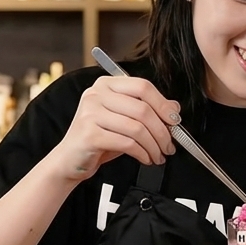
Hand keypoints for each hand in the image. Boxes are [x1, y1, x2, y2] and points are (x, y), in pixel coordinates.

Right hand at [46, 77, 180, 182]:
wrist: (70, 159)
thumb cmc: (99, 138)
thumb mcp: (124, 120)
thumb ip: (147, 110)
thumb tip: (174, 107)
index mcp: (105, 84)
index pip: (142, 86)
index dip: (163, 104)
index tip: (174, 120)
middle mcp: (96, 95)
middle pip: (142, 108)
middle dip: (162, 130)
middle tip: (169, 145)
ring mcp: (90, 114)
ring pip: (137, 128)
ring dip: (154, 145)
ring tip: (158, 155)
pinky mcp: (89, 135)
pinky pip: (127, 143)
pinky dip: (142, 153)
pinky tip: (145, 158)